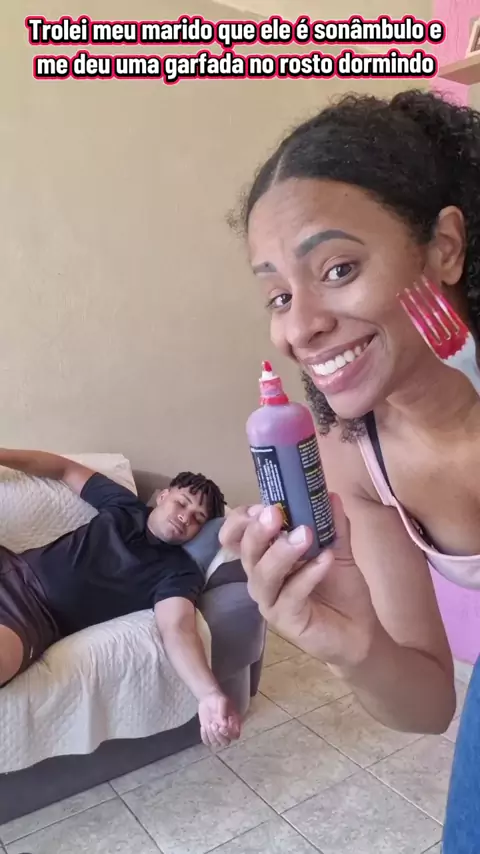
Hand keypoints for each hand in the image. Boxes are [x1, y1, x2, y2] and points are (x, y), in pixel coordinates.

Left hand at [198, 691, 240, 747]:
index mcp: (235, 723)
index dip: (228, 734)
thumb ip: (223, 713)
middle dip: (219, 736)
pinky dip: (205, 737)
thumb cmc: (218, 699)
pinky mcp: (209, 734)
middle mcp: (228, 731)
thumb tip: (224, 724)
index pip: (235, 736)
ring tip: (208, 724)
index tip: (221, 728)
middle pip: (226, 742)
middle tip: (213, 725)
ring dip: (211, 736)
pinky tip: (203, 727)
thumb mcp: (222, 702)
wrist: (208, 698)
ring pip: (216, 744)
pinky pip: (207, 742)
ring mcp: (218, 734)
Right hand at [219, 494, 377, 670]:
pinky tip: (325, 560)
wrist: (358, 631)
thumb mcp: (338, 550)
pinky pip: (291, 595)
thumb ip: (333, 524)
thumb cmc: (340, 589)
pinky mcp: (286, 621)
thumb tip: (330, 494)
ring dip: (281, 552)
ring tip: (304, 535)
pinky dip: (307, 575)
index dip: (242, 520)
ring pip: (263, 575)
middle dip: (257, 531)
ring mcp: (271, 602)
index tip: (262, 505)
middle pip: (246, 552)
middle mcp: (262, 578)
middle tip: (274, 514)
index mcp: (266, 557)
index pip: (237, 536)